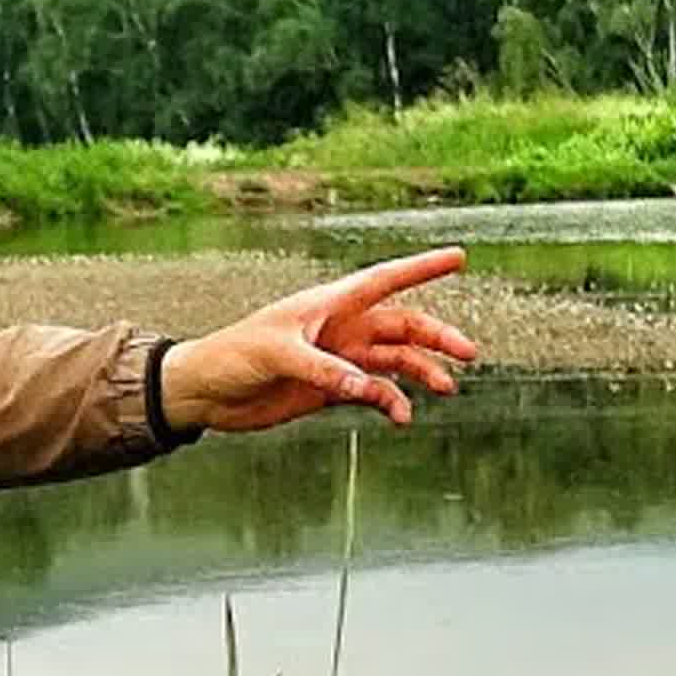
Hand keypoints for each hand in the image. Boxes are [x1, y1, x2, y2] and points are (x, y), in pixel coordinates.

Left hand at [157, 247, 479, 434]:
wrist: (207, 392)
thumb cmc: (233, 354)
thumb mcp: (277, 354)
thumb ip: (324, 369)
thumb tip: (364, 386)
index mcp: (329, 304)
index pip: (385, 280)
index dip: (422, 268)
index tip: (458, 257)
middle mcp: (341, 328)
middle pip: (402, 325)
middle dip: (437, 336)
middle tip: (468, 352)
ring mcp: (340, 359)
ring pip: (395, 360)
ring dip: (422, 372)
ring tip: (445, 388)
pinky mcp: (332, 389)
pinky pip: (374, 392)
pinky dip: (391, 402)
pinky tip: (400, 417)